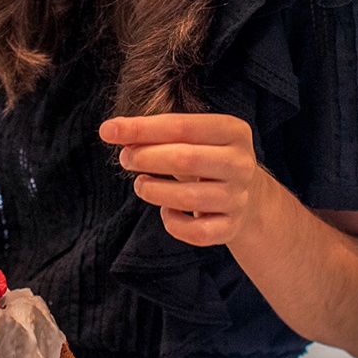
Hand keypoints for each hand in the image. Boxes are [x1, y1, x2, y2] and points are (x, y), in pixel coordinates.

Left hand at [103, 113, 279, 247]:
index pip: (183, 126)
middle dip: (146, 157)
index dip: (142, 128)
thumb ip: (157, 134)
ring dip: (154, 190)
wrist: (249, 197)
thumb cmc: (206, 159)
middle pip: (187, 159)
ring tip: (141, 184)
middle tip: (125, 158)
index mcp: (233, 131)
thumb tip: (114, 132)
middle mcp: (240, 164)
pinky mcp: (231, 227)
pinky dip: (173, 223)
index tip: (107, 130)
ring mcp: (238, 198)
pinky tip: (167, 211)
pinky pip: (196, 232)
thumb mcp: (191, 139)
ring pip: (189, 199)